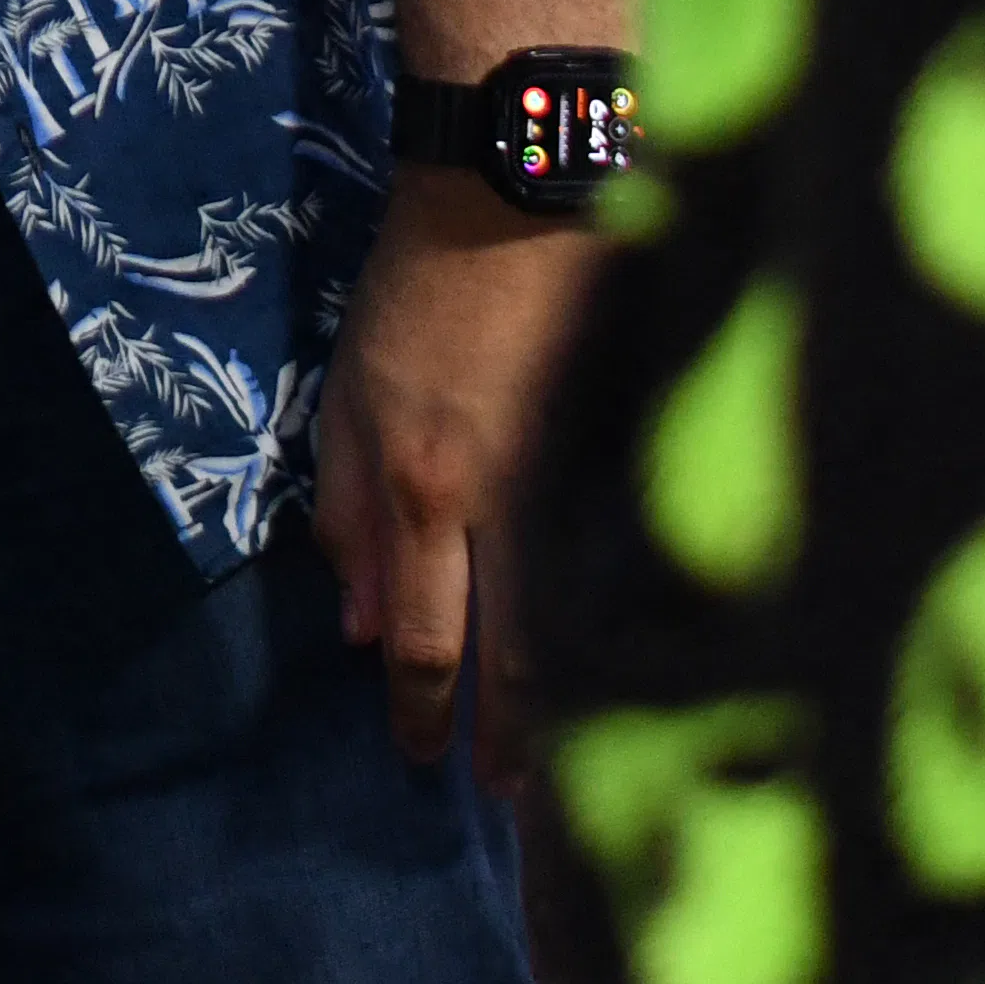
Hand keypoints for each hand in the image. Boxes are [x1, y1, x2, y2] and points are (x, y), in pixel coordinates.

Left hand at [314, 171, 604, 760]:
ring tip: (573, 756)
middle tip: (509, 793)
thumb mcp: (350, 392)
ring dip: (573, 696)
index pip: (426, 638)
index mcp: (427, 489)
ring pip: (583, 619)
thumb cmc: (421, 285)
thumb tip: (352, 622)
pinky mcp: (640, 447)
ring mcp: (584, 478)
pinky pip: (634, 554)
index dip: (424, 709)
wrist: (519, 190)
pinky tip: (637, 654)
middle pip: (517, 654)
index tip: (426, 759)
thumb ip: (345, 506)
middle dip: (511, 734)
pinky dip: (632, 616)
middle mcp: (508, 502)